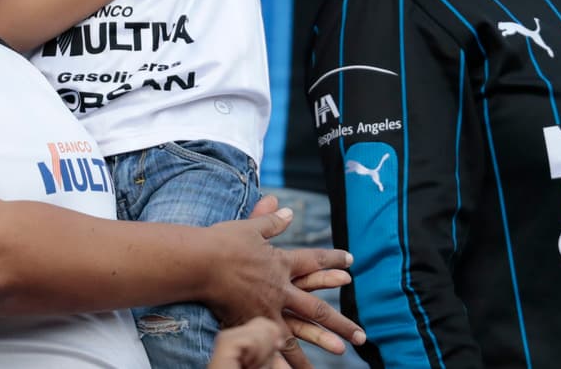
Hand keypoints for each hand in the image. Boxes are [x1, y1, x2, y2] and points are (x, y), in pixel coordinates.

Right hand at [202, 207, 363, 358]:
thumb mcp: (250, 227)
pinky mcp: (249, 323)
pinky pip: (271, 346)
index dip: (332, 261)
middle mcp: (280, 290)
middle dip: (340, 324)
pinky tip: (291, 368)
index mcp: (282, 264)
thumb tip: (285, 208)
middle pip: (317, 309)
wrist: (199, 262)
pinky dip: (282, 358)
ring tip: (339, 357)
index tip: (350, 263)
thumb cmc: (222, 241)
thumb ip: (270, 220)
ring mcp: (266, 310)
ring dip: (319, 346)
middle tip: (361, 337)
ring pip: (298, 333)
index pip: (313, 261)